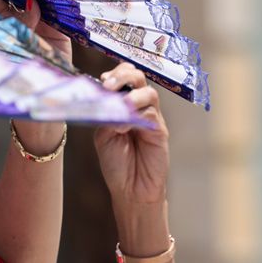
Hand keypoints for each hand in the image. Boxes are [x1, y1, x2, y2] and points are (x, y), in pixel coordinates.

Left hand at [94, 64, 169, 209]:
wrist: (131, 188)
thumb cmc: (117, 163)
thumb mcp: (103, 135)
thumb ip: (107, 115)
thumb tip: (108, 98)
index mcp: (123, 105)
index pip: (123, 78)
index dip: (114, 74)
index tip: (101, 81)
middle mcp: (138, 107)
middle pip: (138, 77)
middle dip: (123, 75)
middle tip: (109, 85)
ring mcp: (151, 117)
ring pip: (148, 92)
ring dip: (131, 95)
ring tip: (119, 106)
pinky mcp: (160, 130)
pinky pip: (151, 113)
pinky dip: (135, 115)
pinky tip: (122, 127)